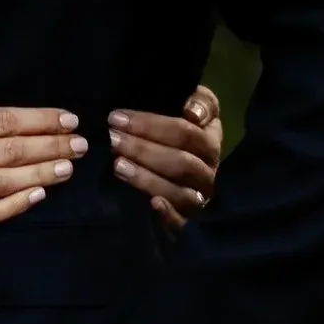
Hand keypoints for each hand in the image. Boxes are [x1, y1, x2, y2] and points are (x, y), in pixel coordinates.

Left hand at [109, 82, 222, 229]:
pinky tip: (151, 203)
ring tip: (117, 165)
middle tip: (113, 140)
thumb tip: (193, 112)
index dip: (152, 125)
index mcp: (211, 141)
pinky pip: (183, 221)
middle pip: (181, 162)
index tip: (118, 118)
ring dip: (147, 178)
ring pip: (179, 191)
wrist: (185, 166)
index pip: (185, 133)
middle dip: (144, 149)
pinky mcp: (188, 220)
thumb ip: (200, 102)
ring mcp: (200, 197)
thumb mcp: (195, 109)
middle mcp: (209, 171)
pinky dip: (169, 214)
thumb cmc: (182, 133)